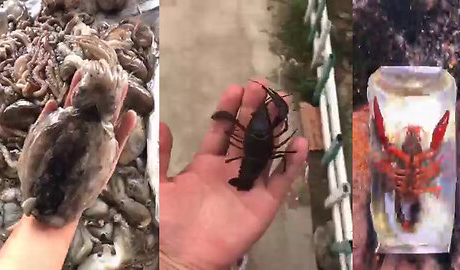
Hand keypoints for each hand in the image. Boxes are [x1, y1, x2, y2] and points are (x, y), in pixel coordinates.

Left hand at [40, 71, 136, 195]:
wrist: (52, 201)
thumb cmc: (41, 174)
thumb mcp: (37, 145)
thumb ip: (45, 124)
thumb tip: (53, 102)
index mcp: (66, 127)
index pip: (73, 102)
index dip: (78, 88)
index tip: (84, 70)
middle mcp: (83, 132)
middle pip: (94, 107)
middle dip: (102, 90)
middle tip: (111, 72)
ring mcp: (96, 143)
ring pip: (108, 119)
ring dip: (117, 104)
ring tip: (124, 87)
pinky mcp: (107, 157)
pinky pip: (117, 140)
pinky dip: (125, 129)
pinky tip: (132, 115)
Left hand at [159, 80, 307, 268]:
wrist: (182, 256)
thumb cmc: (170, 222)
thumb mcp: (160, 183)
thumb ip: (162, 154)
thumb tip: (162, 124)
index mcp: (206, 164)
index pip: (222, 131)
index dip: (229, 110)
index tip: (236, 89)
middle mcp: (230, 171)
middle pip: (247, 135)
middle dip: (254, 111)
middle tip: (261, 87)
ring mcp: (249, 186)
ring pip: (266, 151)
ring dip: (274, 128)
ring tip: (282, 103)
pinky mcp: (264, 202)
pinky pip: (282, 180)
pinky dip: (292, 164)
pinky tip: (299, 144)